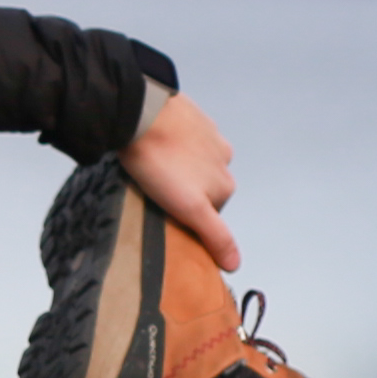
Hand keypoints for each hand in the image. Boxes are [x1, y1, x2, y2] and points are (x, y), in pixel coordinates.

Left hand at [130, 86, 240, 271]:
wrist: (141, 113)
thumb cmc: (159, 163)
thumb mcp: (189, 208)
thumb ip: (215, 235)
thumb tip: (235, 264)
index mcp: (226, 184)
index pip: (208, 214)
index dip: (184, 216)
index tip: (162, 212)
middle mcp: (224, 160)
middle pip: (202, 187)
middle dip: (181, 191)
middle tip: (153, 190)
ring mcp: (209, 135)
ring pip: (192, 161)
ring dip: (175, 166)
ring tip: (149, 166)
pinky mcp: (192, 116)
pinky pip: (182, 137)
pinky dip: (170, 143)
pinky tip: (151, 143)